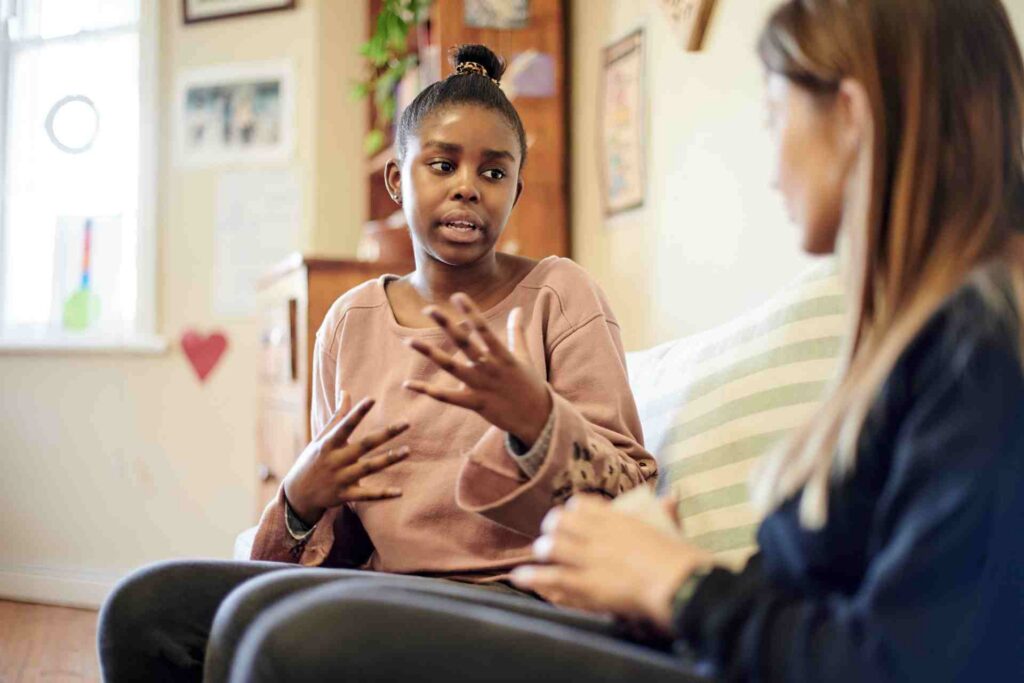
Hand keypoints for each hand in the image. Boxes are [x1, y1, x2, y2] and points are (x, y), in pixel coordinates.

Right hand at [282, 392, 409, 525]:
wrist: (297, 495)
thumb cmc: (313, 460)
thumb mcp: (321, 438)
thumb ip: (337, 416)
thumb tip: (346, 392)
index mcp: (329, 444)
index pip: (345, 425)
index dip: (358, 412)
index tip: (372, 399)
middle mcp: (335, 460)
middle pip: (364, 445)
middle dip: (386, 434)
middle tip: (406, 423)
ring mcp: (340, 478)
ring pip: (369, 468)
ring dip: (389, 459)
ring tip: (408, 450)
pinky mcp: (345, 495)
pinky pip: (367, 495)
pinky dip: (383, 494)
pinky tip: (400, 492)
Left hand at [403, 293, 551, 445]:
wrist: (537, 418)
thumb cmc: (529, 384)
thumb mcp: (524, 356)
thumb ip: (517, 332)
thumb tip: (518, 309)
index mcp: (503, 355)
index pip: (484, 329)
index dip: (471, 312)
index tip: (457, 296)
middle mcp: (490, 368)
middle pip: (465, 343)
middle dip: (447, 325)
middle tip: (429, 309)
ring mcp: (481, 387)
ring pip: (451, 367)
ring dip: (430, 353)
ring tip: (409, 341)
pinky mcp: (475, 404)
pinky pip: (447, 397)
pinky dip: (428, 391)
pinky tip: (408, 384)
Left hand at [510, 495, 712, 631]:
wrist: (678, 583)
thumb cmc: (680, 558)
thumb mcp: (671, 528)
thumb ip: (666, 510)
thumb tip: (673, 494)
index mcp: (617, 519)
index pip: (584, 505)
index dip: (573, 510)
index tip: (571, 515)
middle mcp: (599, 535)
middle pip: (563, 523)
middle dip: (554, 527)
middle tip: (551, 534)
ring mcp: (591, 559)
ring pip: (554, 547)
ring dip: (546, 549)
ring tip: (542, 553)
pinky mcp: (588, 584)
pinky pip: (553, 577)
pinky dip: (533, 577)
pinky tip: (520, 576)